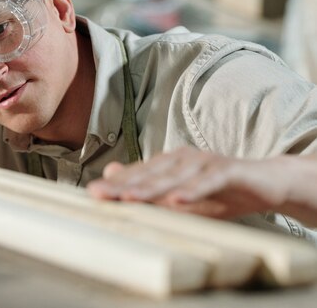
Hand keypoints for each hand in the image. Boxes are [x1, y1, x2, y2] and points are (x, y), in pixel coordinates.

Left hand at [87, 147, 293, 218]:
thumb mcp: (181, 197)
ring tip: (130, 198)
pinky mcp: (227, 169)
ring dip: (152, 189)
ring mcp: (204, 161)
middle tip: (100, 194)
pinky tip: (177, 200)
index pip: (138, 175)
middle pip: (150, 174)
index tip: (93, 193)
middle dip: (124, 185)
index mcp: (169, 164)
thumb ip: (151, 190)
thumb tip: (112, 176)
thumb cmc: (219, 192)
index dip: (116, 184)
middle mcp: (183, 158)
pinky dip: (193, 191)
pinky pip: (208, 181)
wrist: (265, 184)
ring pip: (174, 177)